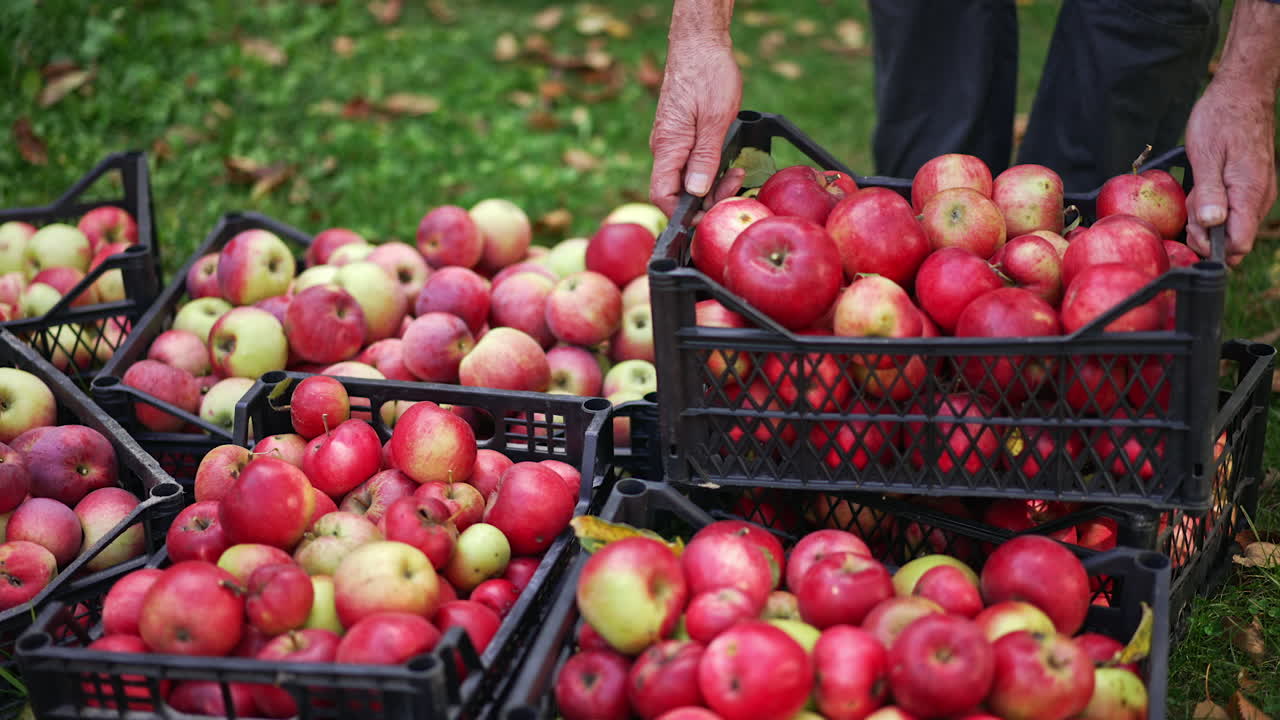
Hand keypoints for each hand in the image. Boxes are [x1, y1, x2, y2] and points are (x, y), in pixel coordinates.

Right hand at [648, 39, 742, 217]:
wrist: (699, 44)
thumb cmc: (708, 74)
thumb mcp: (715, 119)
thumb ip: (705, 158)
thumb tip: (696, 192)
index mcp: (668, 146)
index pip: (662, 195)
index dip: (683, 213)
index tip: (709, 214)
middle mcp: (664, 147)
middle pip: (676, 191)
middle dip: (707, 198)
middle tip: (736, 185)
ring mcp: (671, 141)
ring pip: (685, 179)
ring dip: (711, 183)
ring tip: (736, 173)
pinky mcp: (679, 135)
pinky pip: (689, 163)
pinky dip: (708, 169)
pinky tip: (727, 162)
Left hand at [1185, 75, 1277, 266]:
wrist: (1241, 92)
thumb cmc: (1221, 118)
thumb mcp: (1206, 154)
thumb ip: (1210, 192)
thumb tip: (1211, 224)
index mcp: (1249, 193)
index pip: (1238, 244)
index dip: (1211, 248)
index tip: (1191, 231)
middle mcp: (1259, 197)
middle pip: (1232, 239)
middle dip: (1204, 231)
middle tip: (1189, 204)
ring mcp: (1257, 192)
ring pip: (1230, 225)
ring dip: (1206, 217)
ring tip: (1196, 190)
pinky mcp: (1251, 186)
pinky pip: (1231, 209)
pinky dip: (1213, 205)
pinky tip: (1202, 187)